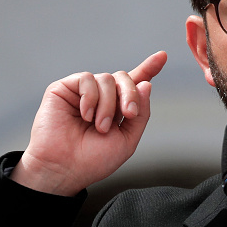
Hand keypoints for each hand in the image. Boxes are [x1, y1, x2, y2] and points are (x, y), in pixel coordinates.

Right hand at [10, 51, 167, 195]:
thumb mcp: (127, 140)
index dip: (148, 68)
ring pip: (107, 79)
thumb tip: (146, 84)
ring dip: (108, 105)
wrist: (64, 170)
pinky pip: (87, 79)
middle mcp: (101, 96)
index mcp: (117, 108)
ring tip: (99, 126)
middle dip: (131, 94)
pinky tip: (85, 115)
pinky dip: (90, 98)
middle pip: (124, 78)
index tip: (162, 56)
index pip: (135, 83)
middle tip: (129, 113)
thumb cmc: (92, 160)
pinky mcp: (64, 89)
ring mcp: (83, 92)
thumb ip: (141, 113)